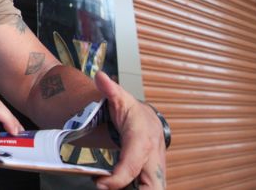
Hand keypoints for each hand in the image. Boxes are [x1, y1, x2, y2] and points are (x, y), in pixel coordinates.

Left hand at [94, 72, 167, 188]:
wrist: (149, 121)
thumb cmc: (133, 112)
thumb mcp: (121, 99)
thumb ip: (110, 90)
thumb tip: (100, 77)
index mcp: (143, 140)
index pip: (132, 164)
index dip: (117, 178)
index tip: (99, 184)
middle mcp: (153, 158)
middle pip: (153, 187)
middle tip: (109, 189)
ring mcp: (156, 170)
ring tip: (110, 187)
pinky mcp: (153, 177)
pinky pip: (147, 188)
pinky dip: (135, 189)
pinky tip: (118, 187)